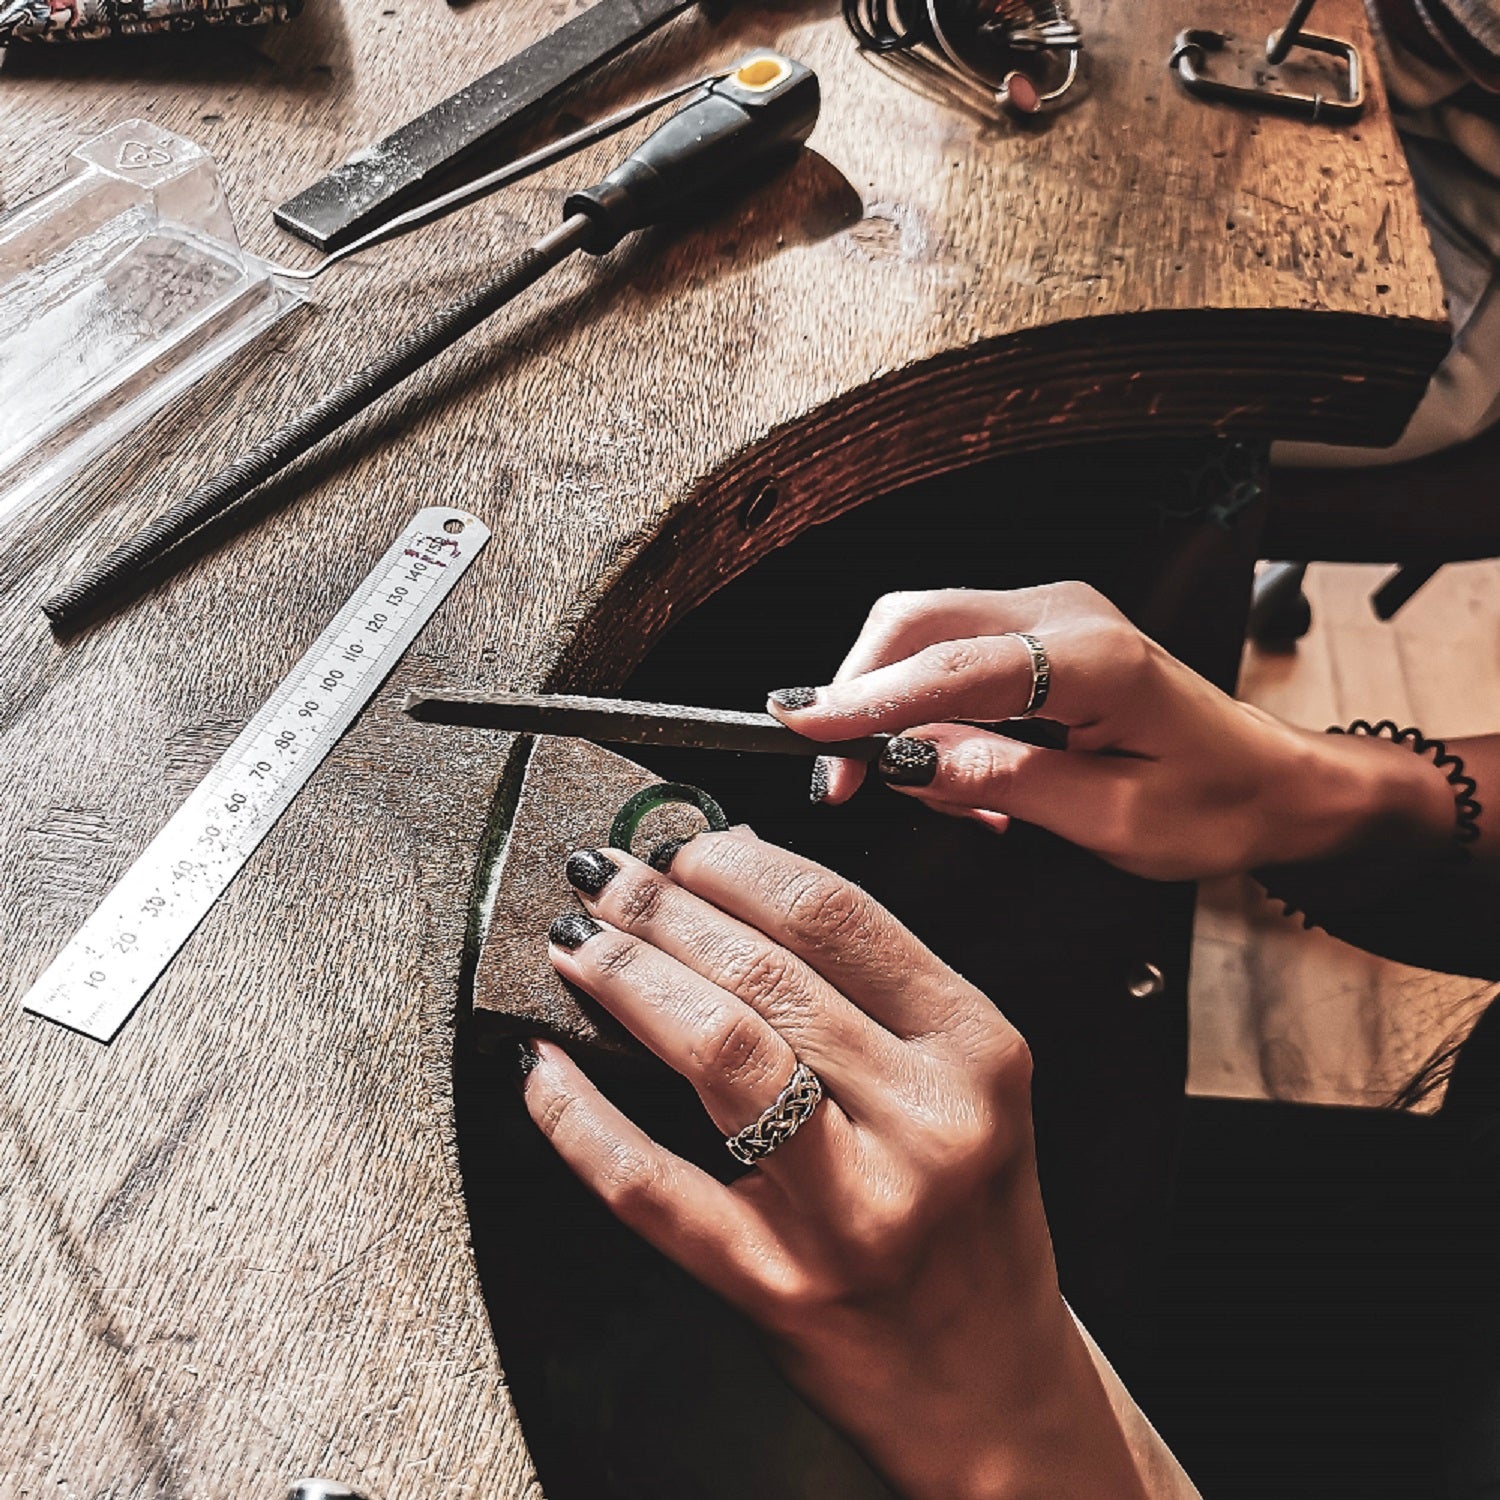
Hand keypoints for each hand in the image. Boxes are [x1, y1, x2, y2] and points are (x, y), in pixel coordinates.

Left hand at [521, 829, 1151, 1499]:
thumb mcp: (961, 1085)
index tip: (680, 846)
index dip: (736, 864)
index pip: (837, 916)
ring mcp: (852, 1207)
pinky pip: (649, 1184)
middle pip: (765, 972)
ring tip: (578, 945)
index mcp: (975, 1049)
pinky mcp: (776, 1285)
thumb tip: (736, 876)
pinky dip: (576, 1116)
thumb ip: (869, 988)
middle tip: (603, 878)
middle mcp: (927, 1120)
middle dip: (661, 907)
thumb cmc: (965, 1218)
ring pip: (716, 1050)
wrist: (988, 1383)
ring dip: (625, 979)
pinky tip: (540, 1068)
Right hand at [768, 583, 1456, 879]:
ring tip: (933, 793)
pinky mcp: (1037, 635)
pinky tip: (956, 767)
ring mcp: (1049, 616)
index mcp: (1095, 658)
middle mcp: (1065, 614)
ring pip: (922, 636)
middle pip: (918, 623)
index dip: (869, 699)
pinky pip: (948, 657)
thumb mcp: (1114, 819)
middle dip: (858, 694)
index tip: (805, 730)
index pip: (953, 666)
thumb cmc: (1217, 802)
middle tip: (838, 777)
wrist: (1271, 783)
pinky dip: (924, 709)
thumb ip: (1007, 782)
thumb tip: (913, 763)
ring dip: (892, 707)